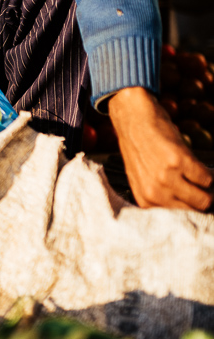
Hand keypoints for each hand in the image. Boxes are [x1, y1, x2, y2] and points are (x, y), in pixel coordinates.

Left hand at [108, 86, 212, 210]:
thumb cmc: (139, 147)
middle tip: (201, 190)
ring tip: (200, 178)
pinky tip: (197, 165)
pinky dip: (207, 173)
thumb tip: (186, 207)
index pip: (176, 219)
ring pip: (203, 198)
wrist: (133, 119)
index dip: (190, 212)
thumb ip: (159, 196)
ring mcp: (165, 177)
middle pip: (193, 211)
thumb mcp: (142, 178)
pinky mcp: (178, 161)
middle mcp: (154, 192)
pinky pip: (206, 178)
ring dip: (206, 189)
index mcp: (145, 200)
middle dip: (201, 201)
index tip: (197, 207)